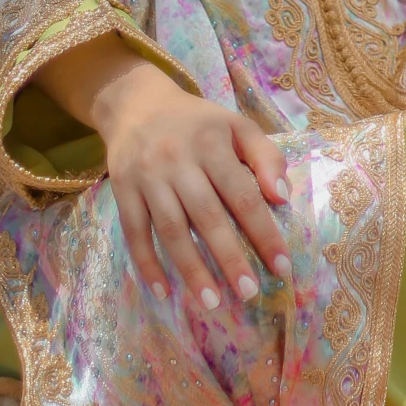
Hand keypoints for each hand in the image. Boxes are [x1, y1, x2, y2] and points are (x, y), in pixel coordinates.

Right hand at [34, 35, 285, 308]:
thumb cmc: (197, 122)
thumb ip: (265, 156)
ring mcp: (147, 177)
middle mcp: (178, 160)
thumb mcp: (236, 126)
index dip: (263, 232)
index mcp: (212, 143)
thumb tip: (282, 197)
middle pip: (207, 216)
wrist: (136, 104)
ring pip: (171, 229)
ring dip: (191, 268)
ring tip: (212, 302)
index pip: (243, 194)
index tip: (282, 266)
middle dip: (229, 257)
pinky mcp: (123, 190)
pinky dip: (147, 263)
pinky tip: (163, 291)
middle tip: (249, 293)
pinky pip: (135, 232)